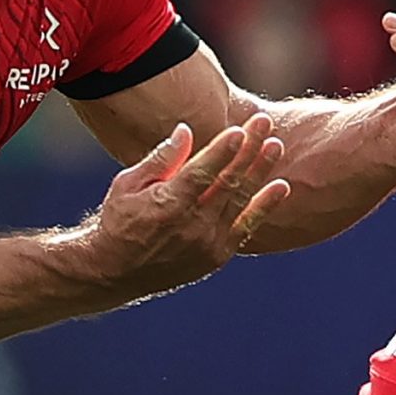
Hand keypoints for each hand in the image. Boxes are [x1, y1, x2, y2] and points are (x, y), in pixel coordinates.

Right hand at [78, 116, 289, 298]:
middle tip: (264, 122)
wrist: (115, 273)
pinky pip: (246, 227)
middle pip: (228, 182)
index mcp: (166, 206)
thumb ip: (161, 159)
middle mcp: (191, 226)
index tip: (240, 129)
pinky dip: (264, 207)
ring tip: (275, 145)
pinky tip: (280, 186)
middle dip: (248, 149)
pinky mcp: (216, 257)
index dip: (223, 150)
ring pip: (241, 201)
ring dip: (260, 172)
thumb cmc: (118, 220)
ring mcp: (206, 244)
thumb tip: (186, 130)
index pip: (202, 173)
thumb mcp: (127, 185)